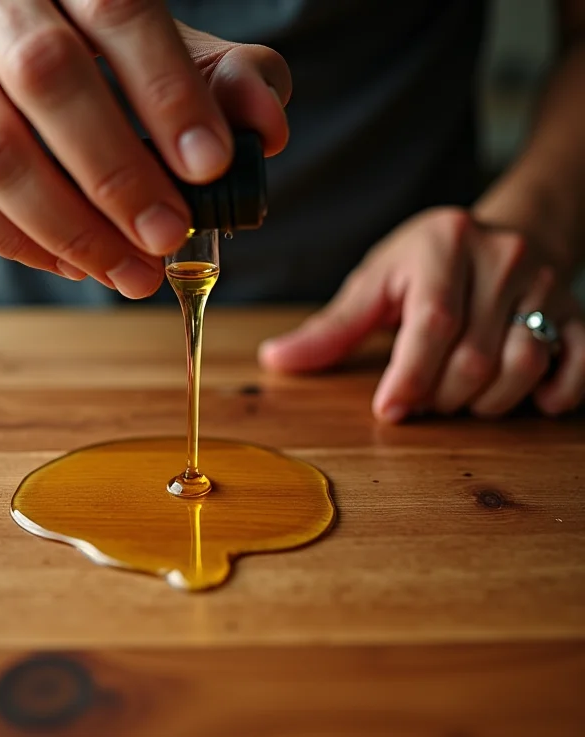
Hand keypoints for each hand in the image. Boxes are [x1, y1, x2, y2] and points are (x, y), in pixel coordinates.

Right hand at [0, 0, 289, 296]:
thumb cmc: (53, 23)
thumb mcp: (134, 32)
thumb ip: (210, 73)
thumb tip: (267, 128)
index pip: (118, 11)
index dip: (169, 93)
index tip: (213, 167)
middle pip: (48, 79)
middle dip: (118, 176)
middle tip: (169, 238)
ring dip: (71, 230)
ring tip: (131, 274)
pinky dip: (18, 244)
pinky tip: (72, 266)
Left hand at [259, 207, 584, 420]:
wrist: (503, 234)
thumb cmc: (427, 264)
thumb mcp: (376, 283)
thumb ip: (332, 326)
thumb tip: (274, 359)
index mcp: (444, 244)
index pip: (433, 322)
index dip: (410, 376)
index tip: (390, 410)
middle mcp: (502, 258)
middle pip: (474, 357)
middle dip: (440, 397)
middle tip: (422, 398)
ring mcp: (546, 285)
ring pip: (524, 366)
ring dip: (485, 403)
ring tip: (460, 395)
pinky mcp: (576, 311)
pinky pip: (578, 364)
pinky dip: (553, 393)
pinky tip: (529, 399)